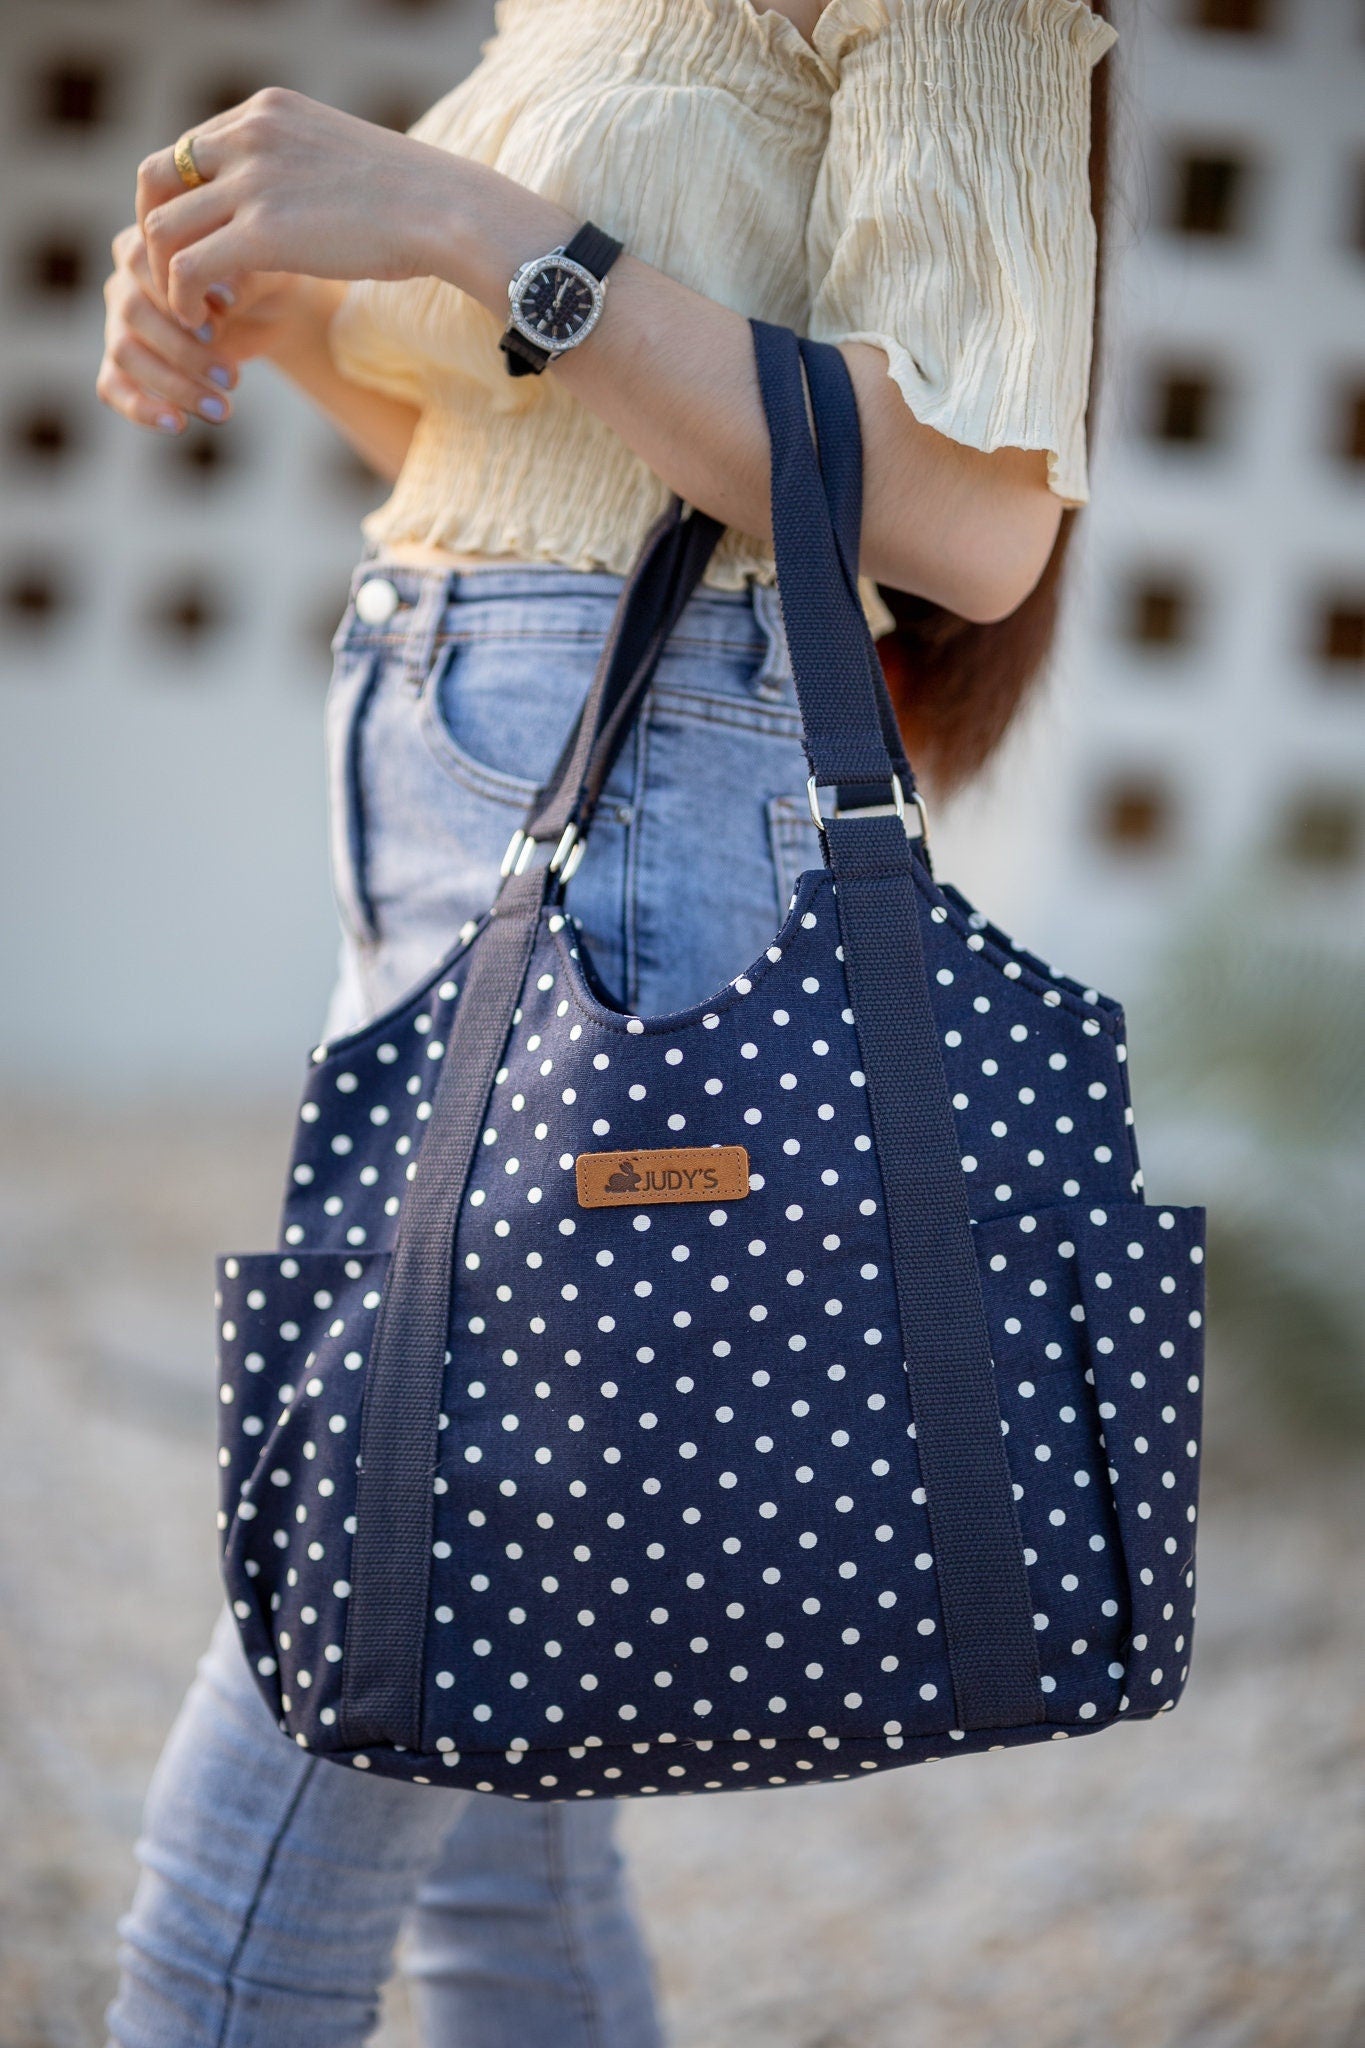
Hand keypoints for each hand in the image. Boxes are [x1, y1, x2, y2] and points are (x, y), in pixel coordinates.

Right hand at [98, 223, 313, 432]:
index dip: (172, 298)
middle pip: (132, 312)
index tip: (217, 327)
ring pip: (125, 353)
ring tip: (223, 411)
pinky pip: (112, 386)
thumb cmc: (262, 281)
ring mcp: (119, 321)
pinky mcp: (122, 362)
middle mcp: (126, 279)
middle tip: (231, 379)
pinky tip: (179, 424)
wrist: (266, 311)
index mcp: (149, 242)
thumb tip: (221, 296)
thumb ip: (241, 275)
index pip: (139, 262)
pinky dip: (141, 409)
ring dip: (174, 386)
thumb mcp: (265, 273)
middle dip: (184, 352)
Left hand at [135, 88, 453, 330]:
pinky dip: (182, 298)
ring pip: (162, 226)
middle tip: (175, 276)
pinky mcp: (261, 232)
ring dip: (165, 274)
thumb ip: (299, 168)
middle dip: (157, 231)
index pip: (189, 149)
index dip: (184, 203)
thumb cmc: (413, 199)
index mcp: (265, 112)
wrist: (446, 211)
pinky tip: (204, 321)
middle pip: (157, 177)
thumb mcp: (341, 160)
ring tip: (191, 309)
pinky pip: (187, 266)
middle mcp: (248, 135)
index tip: (202, 245)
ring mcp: (251, 181)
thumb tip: (294, 202)